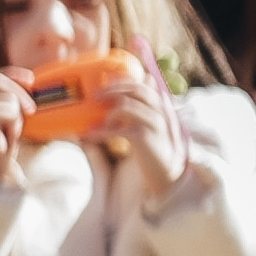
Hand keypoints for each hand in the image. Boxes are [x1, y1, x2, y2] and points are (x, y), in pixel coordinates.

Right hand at [0, 67, 29, 183]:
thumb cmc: (0, 146)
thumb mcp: (6, 119)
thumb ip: (9, 101)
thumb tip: (29, 80)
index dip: (13, 75)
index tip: (31, 79)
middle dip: (20, 94)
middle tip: (30, 112)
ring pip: (8, 98)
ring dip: (16, 116)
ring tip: (7, 132)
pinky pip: (10, 111)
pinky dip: (14, 124)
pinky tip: (5, 137)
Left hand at [98, 69, 186, 202]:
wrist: (166, 176)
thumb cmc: (152, 152)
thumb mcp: (147, 128)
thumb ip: (136, 113)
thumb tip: (114, 104)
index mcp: (161, 108)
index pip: (145, 84)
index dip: (126, 79)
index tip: (107, 81)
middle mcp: (161, 112)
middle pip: (137, 89)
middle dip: (113, 89)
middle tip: (94, 95)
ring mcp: (155, 124)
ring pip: (127, 105)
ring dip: (107, 110)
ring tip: (95, 119)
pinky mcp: (145, 139)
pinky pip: (120, 129)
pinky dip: (101, 131)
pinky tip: (89, 136)